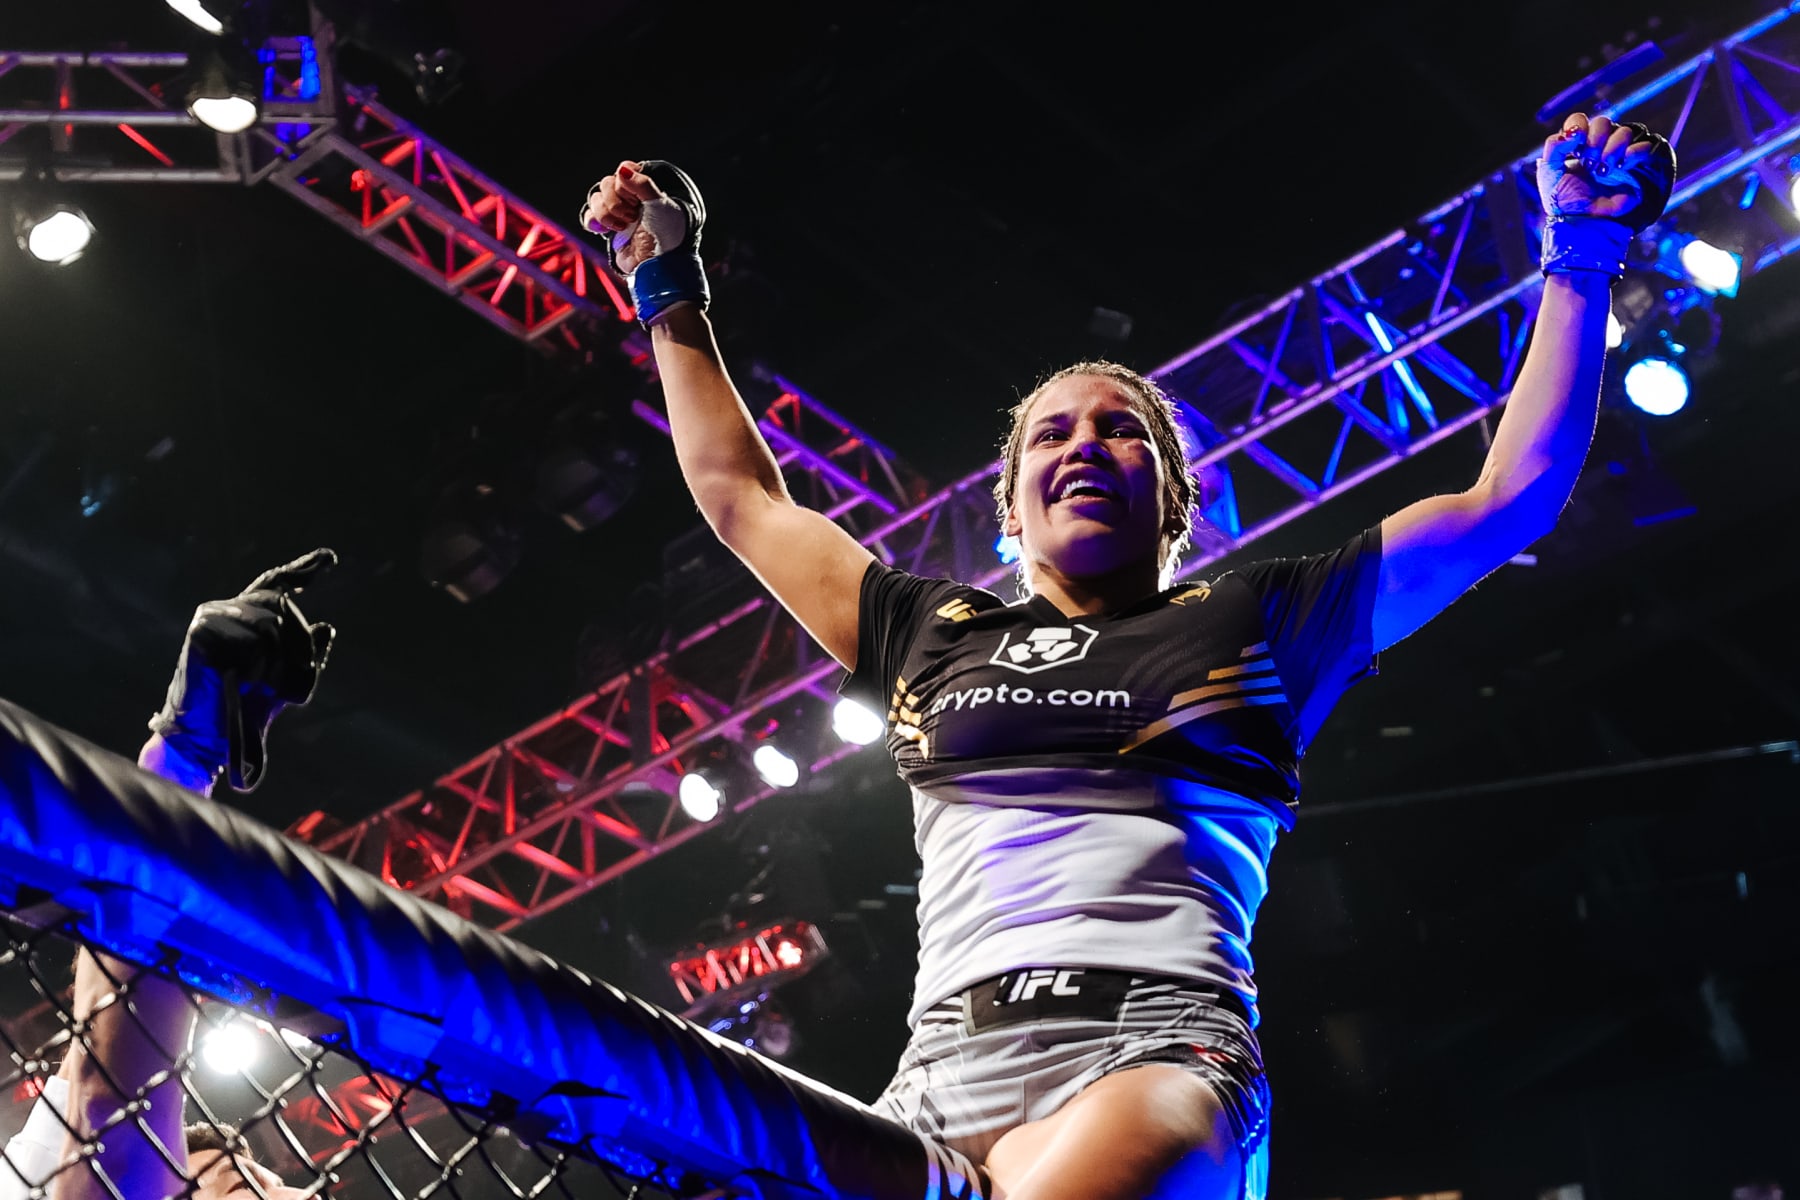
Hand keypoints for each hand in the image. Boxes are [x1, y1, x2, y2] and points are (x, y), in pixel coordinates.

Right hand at [147, 548, 337, 792]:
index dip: (304, 568)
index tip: (330, 558)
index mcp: (250, 615)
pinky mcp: (200, 632)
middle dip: (299, 646)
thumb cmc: (247, 705)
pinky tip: (240, 682)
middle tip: (293, 678)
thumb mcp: (288, 680)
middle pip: (283, 607)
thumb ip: (307, 656)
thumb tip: (327, 628)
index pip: (278, 582)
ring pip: (269, 627)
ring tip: (261, 684)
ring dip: (276, 664)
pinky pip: (249, 645)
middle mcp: (230, 608)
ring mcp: (212, 616)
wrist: (210, 734)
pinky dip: (254, 668)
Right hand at [577, 159, 709, 325]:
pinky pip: (589, 216)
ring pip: (595, 199)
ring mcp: (618, 212)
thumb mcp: (661, 207)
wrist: (659, 265)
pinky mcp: (608, 227)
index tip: (638, 200)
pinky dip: (592, 221)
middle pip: (606, 184)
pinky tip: (602, 229)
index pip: (624, 170)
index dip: (626, 184)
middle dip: (616, 202)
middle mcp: (631, 197)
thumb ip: (643, 185)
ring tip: (623, 227)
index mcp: (646, 187)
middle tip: (633, 217)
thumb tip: (622, 169)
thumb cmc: (668, 235)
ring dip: (606, 214)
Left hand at [1537, 112, 1675, 277]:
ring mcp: (1617, 155)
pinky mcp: (1634, 166)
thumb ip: (1554, 147)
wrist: (1586, 222)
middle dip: (1595, 141)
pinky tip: (1622, 168)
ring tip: (1603, 171)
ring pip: (1624, 132)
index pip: (1579, 120)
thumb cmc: (1565, 201)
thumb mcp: (1549, 174)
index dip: (1579, 126)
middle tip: (1589, 163)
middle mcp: (1597, 147)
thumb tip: (1573, 131)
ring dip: (1612, 149)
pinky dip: (1633, 154)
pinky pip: (1643, 146)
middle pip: (1604, 122)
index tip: (1575, 145)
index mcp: (1575, 147)